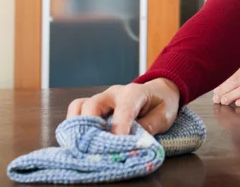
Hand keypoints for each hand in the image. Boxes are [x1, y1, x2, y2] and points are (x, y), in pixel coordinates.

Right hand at [66, 78, 180, 135]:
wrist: (159, 92)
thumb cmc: (162, 103)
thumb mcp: (164, 116)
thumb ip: (149, 127)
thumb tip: (132, 142)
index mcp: (134, 92)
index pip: (123, 109)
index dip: (119, 127)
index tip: (118, 143)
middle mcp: (113, 93)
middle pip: (93, 105)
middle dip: (91, 128)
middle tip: (95, 149)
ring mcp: (102, 98)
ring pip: (80, 107)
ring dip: (78, 127)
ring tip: (82, 146)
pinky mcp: (95, 105)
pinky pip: (77, 110)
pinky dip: (75, 125)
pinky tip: (79, 140)